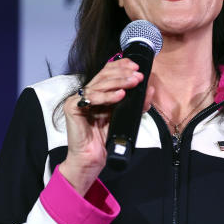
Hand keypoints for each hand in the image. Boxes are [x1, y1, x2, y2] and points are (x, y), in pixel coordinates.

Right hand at [59, 59, 153, 194]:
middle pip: (104, 75)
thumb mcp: (125, 117)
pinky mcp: (72, 107)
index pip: (108, 72)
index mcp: (98, 93)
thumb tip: (150, 89)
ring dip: (119, 82)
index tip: (136, 66)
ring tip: (133, 82)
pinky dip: (107, 96)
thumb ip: (137, 104)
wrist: (92, 158)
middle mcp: (88, 93)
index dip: (121, 66)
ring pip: (100, 84)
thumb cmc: (106, 139)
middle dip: (123, 73)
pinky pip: (91, 97)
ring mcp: (79, 99)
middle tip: (138, 75)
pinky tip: (120, 95)